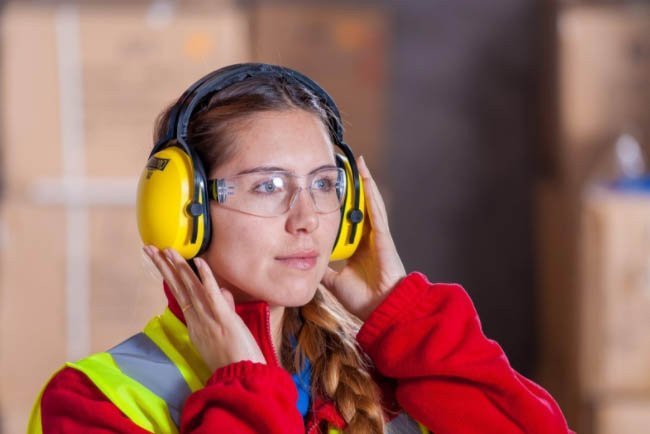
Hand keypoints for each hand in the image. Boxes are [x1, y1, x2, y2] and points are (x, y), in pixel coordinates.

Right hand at [143, 246, 265, 371]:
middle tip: (149, 249)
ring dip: (178, 266)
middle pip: (178, 287)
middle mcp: (197, 319)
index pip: (180, 293)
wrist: (242, 377)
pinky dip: (206, 277)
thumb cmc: (235, 358)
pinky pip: (212, 294)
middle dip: (163, 266)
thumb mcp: (225, 330)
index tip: (160, 260)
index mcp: (195, 323)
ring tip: (166, 250)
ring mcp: (209, 318)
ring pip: (191, 287)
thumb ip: (223, 308)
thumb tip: (223, 292)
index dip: (169, 275)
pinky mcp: (223, 318)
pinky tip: (198, 261)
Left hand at [321, 156, 405, 320]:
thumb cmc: (363, 299)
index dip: (343, 203)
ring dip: (365, 182)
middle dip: (354, 186)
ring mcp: (377, 235)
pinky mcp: (383, 237)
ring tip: (359, 163)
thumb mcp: (335, 280)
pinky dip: (371, 194)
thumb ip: (324, 269)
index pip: (349, 219)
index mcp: (359, 246)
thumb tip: (306, 262)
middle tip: (346, 165)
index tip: (334, 187)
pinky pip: (376, 211)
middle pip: (360, 206)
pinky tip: (366, 179)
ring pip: (370, 203)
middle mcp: (369, 237)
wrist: (381, 310)